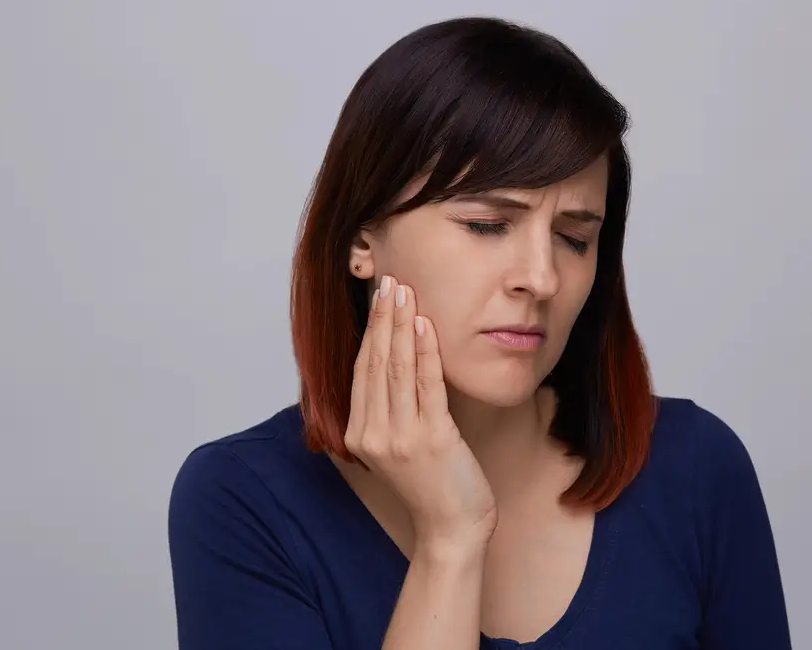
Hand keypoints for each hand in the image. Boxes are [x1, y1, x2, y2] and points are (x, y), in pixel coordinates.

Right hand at [344, 275, 497, 552]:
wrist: (452, 528)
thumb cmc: (431, 484)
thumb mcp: (398, 445)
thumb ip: (389, 410)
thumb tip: (394, 361)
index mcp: (359, 435)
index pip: (362, 371)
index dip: (369, 331)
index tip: (378, 298)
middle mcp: (373, 434)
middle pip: (375, 363)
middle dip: (383, 318)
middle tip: (390, 282)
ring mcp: (400, 438)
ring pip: (396, 369)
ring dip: (401, 326)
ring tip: (404, 292)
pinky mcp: (432, 438)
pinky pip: (426, 386)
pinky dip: (424, 352)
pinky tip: (424, 325)